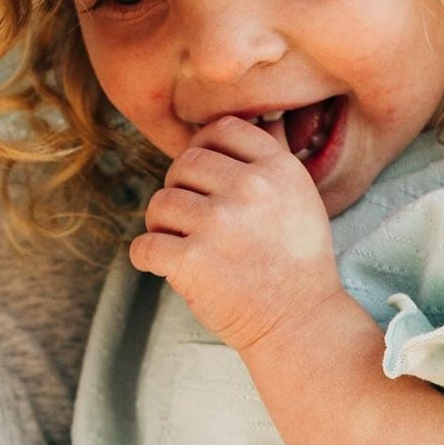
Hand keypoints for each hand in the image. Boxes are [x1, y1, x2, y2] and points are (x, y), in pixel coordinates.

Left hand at [128, 117, 342, 351]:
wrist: (300, 323)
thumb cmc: (294, 262)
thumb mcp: (298, 198)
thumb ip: (266, 160)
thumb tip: (231, 121)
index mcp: (278, 169)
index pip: (221, 129)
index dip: (204, 149)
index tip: (204, 178)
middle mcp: (250, 189)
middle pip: (184, 163)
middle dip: (181, 188)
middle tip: (191, 220)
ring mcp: (219, 224)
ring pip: (160, 202)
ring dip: (162, 225)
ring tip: (184, 245)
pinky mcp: (192, 261)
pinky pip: (144, 245)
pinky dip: (147, 258)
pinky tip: (166, 267)